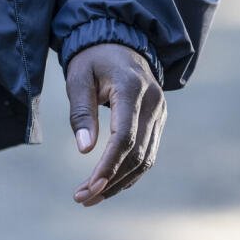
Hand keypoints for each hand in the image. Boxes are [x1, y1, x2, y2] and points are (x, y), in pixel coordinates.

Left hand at [65, 41, 164, 205]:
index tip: (88, 188)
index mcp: (131, 89)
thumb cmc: (93, 59)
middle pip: (137, 153)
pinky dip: (130, 172)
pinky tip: (110, 184)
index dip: (107, 167)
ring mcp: (160, 112)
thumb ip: (81, 112)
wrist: (119, 40)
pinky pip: (148, 152)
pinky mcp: (158, 120)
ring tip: (93, 197)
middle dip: (111, 181)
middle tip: (82, 198)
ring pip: (146, 158)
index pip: (124, 137)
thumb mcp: (79, 78)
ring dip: (121, 182)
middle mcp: (153, 102)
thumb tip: (85, 150)